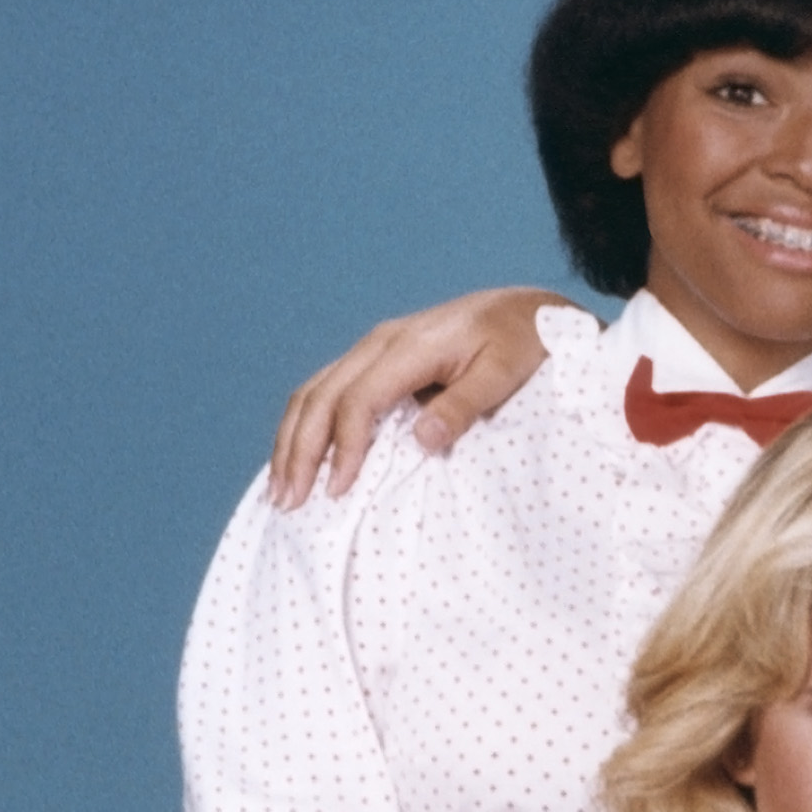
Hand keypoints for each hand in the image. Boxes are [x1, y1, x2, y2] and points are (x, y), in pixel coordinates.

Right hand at [269, 288, 565, 507]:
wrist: (529, 310)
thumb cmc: (523, 340)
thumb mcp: (505, 372)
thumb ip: (463, 405)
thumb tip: (422, 440)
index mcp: (409, 345)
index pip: (358, 399)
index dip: (343, 446)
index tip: (338, 490)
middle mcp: (381, 343)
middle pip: (321, 396)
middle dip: (300, 451)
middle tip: (289, 501)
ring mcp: (375, 348)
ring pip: (314, 391)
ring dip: (293, 440)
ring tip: (282, 489)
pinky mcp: (378, 359)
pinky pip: (329, 389)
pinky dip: (307, 425)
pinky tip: (299, 457)